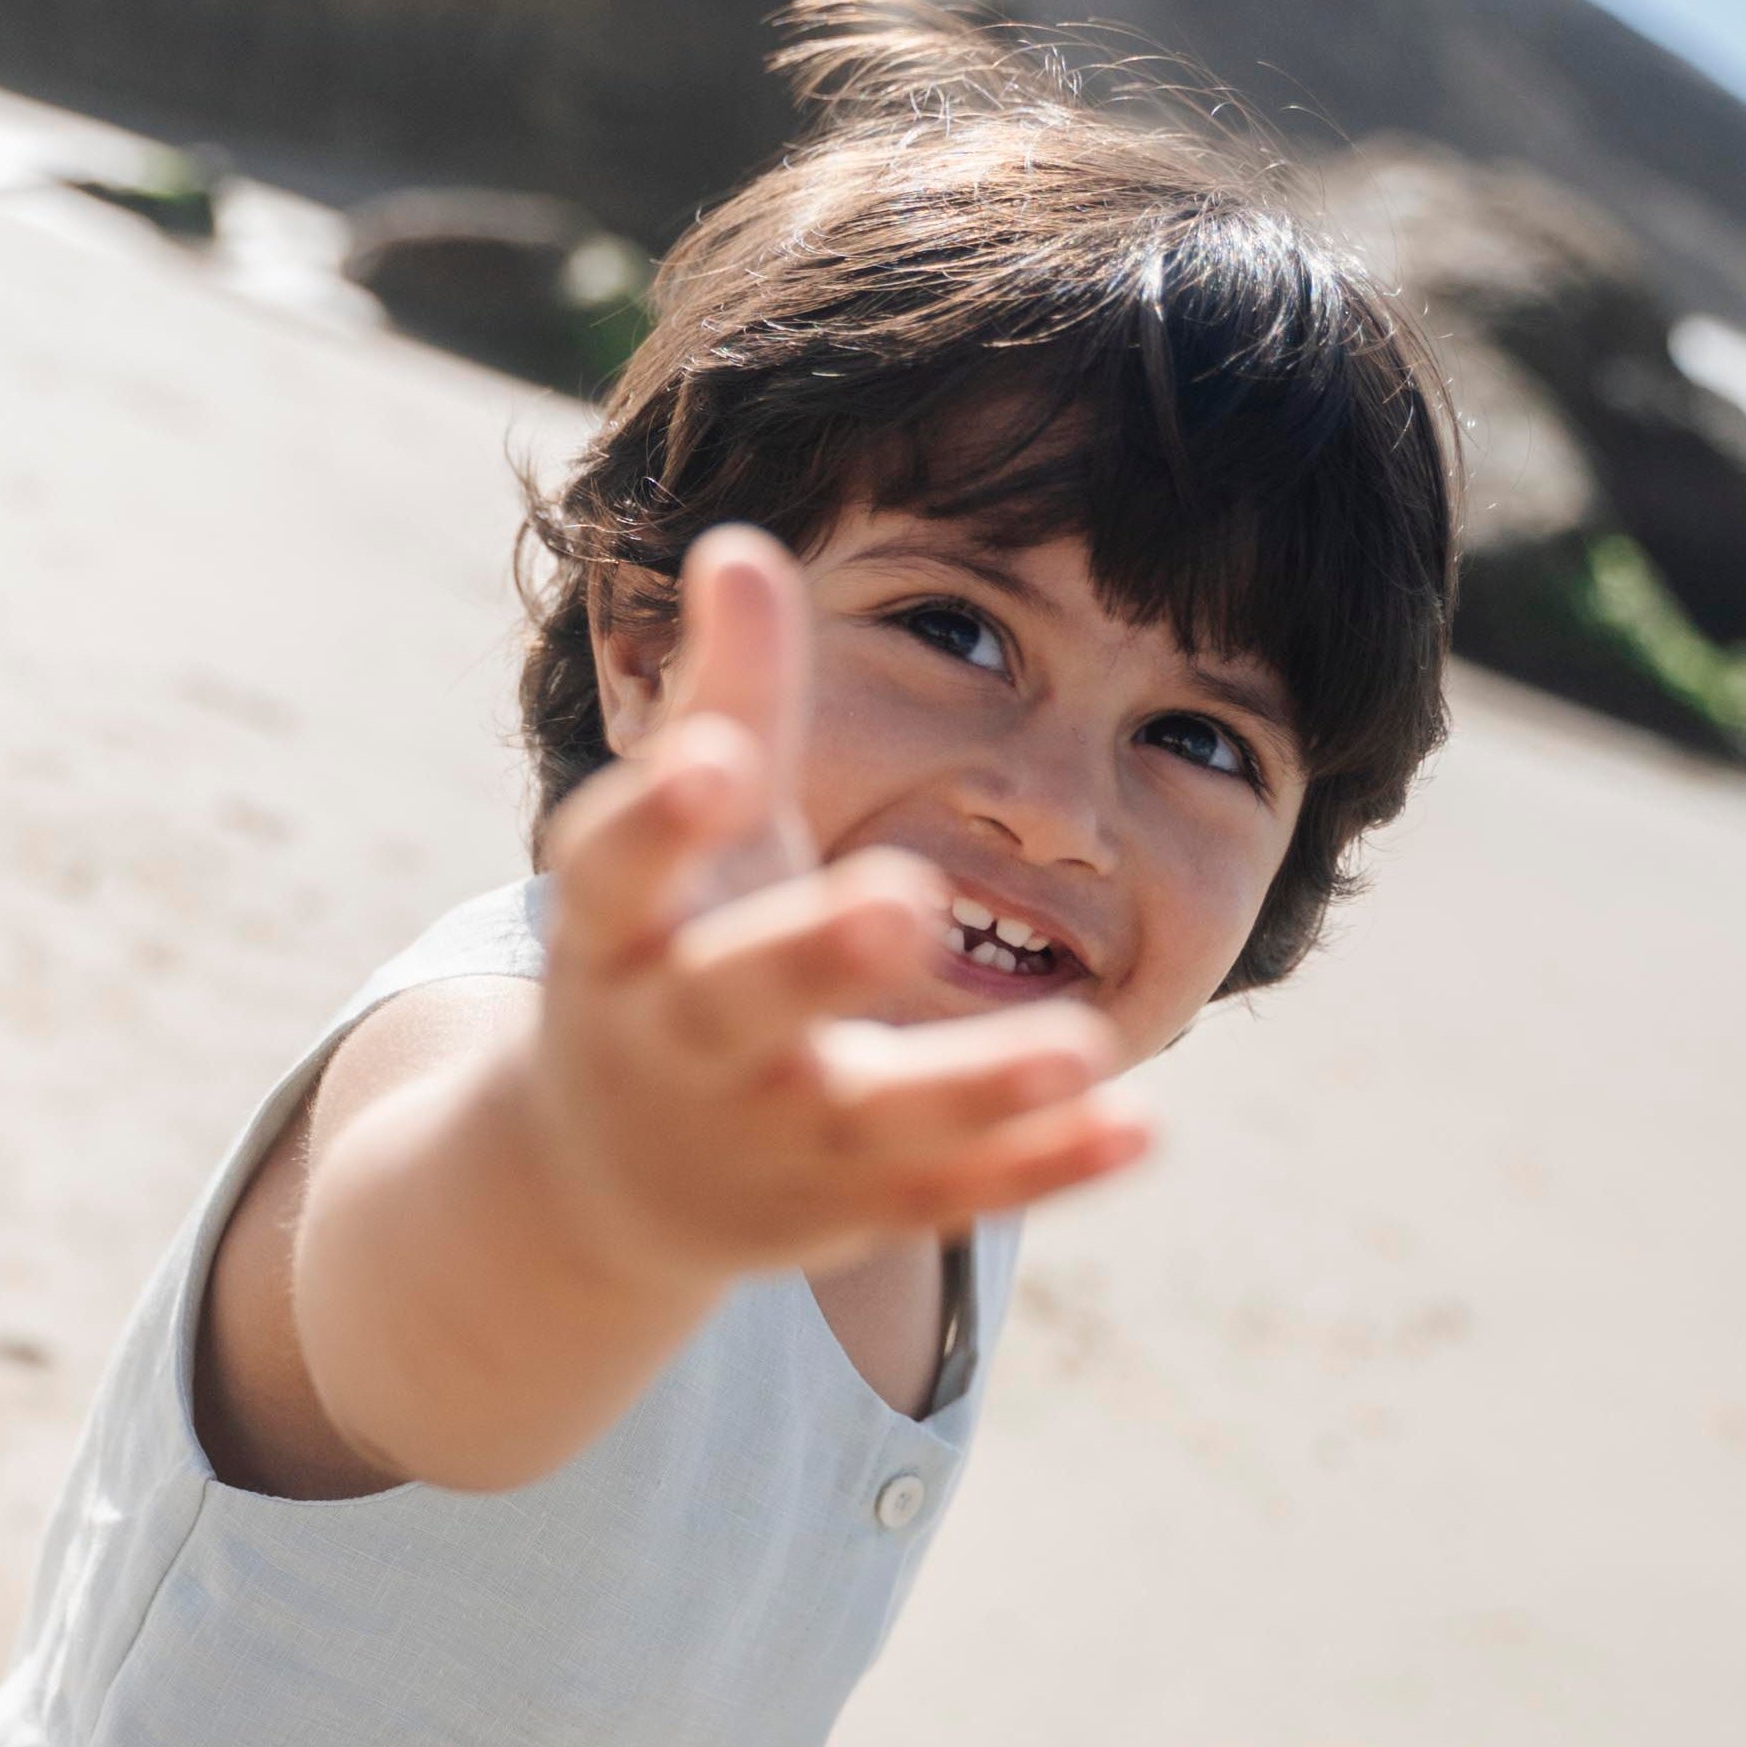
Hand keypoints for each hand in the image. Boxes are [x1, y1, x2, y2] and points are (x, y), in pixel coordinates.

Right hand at [534, 527, 1148, 1282]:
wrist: (605, 1184)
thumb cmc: (661, 957)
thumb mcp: (678, 843)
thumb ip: (724, 699)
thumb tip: (739, 541)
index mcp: (620, 937)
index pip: (617, 874)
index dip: (659, 821)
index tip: (715, 763)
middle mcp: (679, 1044)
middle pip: (736, 1003)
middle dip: (812, 959)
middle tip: (901, 905)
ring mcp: (764, 1135)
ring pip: (869, 1117)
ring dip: (973, 1084)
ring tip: (1084, 1045)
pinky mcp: (845, 1205)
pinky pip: (952, 1190)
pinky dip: (1042, 1166)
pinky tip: (1139, 1127)